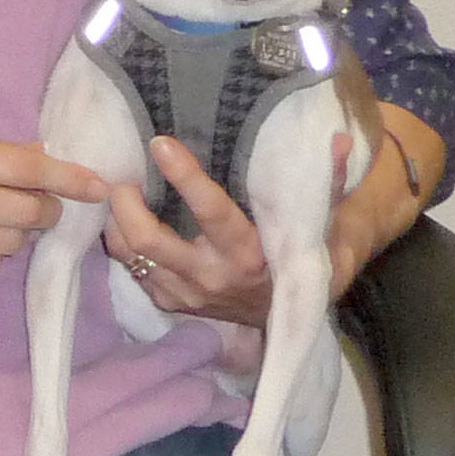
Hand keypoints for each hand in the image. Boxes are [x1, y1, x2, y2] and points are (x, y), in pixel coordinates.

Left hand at [102, 134, 354, 325]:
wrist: (285, 312)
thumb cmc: (297, 255)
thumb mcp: (318, 223)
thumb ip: (328, 184)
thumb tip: (340, 143)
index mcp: (248, 254)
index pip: (211, 212)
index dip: (184, 176)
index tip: (160, 144)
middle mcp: (212, 278)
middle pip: (150, 241)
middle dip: (127, 205)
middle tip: (120, 174)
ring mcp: (186, 295)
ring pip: (132, 256)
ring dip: (115, 222)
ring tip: (114, 189)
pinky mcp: (169, 303)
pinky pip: (132, 270)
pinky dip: (120, 241)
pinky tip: (120, 216)